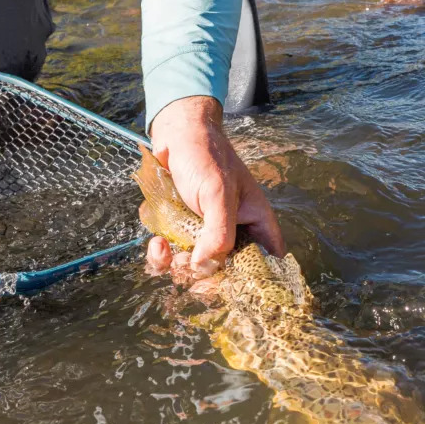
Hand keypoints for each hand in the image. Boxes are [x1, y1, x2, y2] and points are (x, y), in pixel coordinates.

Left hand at [145, 96, 284, 276]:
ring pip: (195, 270)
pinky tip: (157, 243)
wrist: (173, 136)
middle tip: (186, 265)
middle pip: (226, 275)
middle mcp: (233, 233)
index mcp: (255, 223)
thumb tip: (206, 268)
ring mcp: (205, 235)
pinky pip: (172, 257)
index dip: (254, 283)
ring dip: (178, 267)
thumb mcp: (217, 193)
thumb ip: (219, 232)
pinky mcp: (179, 233)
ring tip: (166, 250)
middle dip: (203, 276)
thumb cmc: (204, 156)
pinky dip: (162, 256)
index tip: (228, 286)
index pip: (267, 264)